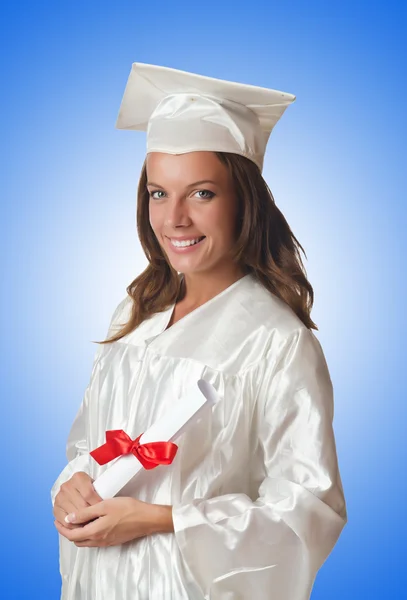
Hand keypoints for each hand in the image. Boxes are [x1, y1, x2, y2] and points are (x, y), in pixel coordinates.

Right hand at [53, 471, 102, 529]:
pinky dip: (73, 527)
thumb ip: (101, 490)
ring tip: (91, 526)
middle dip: (91, 515)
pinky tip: (81, 527)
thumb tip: (105, 503)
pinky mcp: (55, 509)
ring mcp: (59, 498)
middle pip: (81, 506)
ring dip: (83, 523)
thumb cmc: (91, 488)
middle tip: (99, 521)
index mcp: (78, 478)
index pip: (88, 494)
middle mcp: (66, 486)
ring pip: (73, 515)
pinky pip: (64, 522)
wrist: (76, 489)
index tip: (103, 510)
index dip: (96, 504)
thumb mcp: (96, 484)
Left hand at [53, 497, 173, 546]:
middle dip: (67, 532)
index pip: (72, 534)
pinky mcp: (112, 540)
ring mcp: (106, 542)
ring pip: (85, 541)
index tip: (56, 520)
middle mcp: (98, 540)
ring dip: (76, 534)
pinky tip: (89, 524)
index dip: (62, 528)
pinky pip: (93, 541)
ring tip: (74, 522)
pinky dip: (86, 534)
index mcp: (95, 532)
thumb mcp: (104, 506)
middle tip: (62, 521)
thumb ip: (85, 513)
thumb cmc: (127, 509)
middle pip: (77, 540)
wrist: (146, 519)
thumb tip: (69, 519)